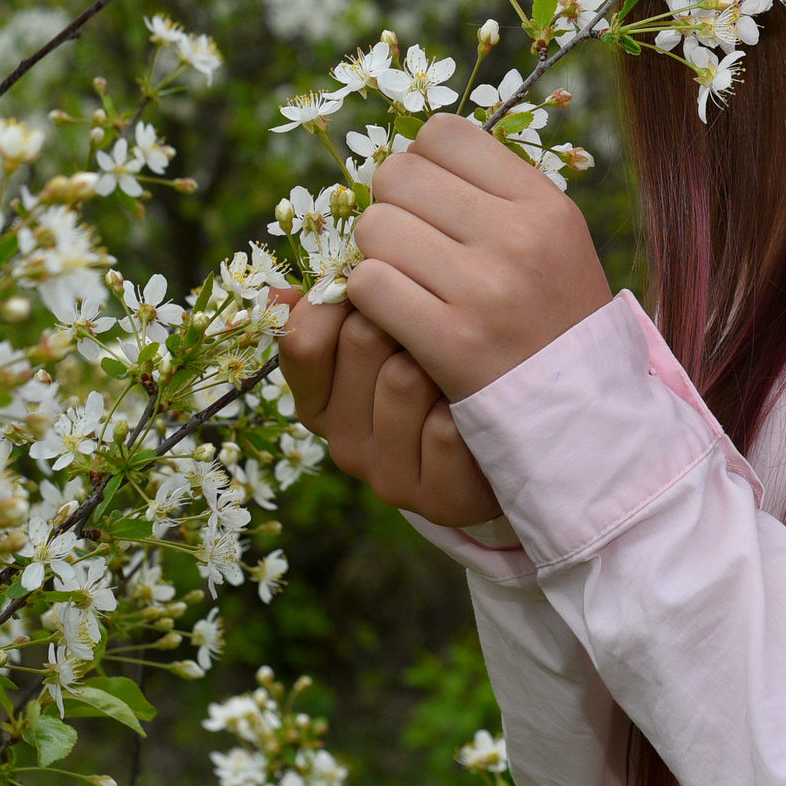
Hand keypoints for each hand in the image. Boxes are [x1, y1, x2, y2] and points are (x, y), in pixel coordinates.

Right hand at [277, 289, 502, 527]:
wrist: (505, 445)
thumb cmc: (441, 376)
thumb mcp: (385, 340)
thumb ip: (338, 310)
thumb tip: (280, 292)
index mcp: (319, 402)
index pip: (305, 339)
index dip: (348, 297)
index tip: (386, 286)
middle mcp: (343, 444)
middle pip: (360, 337)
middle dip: (404, 315)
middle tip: (437, 321)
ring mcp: (386, 477)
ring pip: (403, 378)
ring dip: (442, 357)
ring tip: (461, 362)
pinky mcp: (436, 499)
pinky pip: (444, 427)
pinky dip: (471, 403)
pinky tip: (481, 405)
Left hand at [347, 113, 614, 401]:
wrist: (579, 414)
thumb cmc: (553, 318)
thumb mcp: (554, 239)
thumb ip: (494, 192)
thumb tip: (414, 152)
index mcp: (543, 203)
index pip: (444, 134)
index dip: (421, 162)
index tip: (429, 199)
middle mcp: (518, 236)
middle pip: (398, 175)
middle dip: (390, 207)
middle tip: (409, 244)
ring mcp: (485, 289)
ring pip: (376, 228)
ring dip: (376, 256)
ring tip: (406, 281)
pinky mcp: (451, 341)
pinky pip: (368, 286)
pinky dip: (368, 299)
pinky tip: (396, 315)